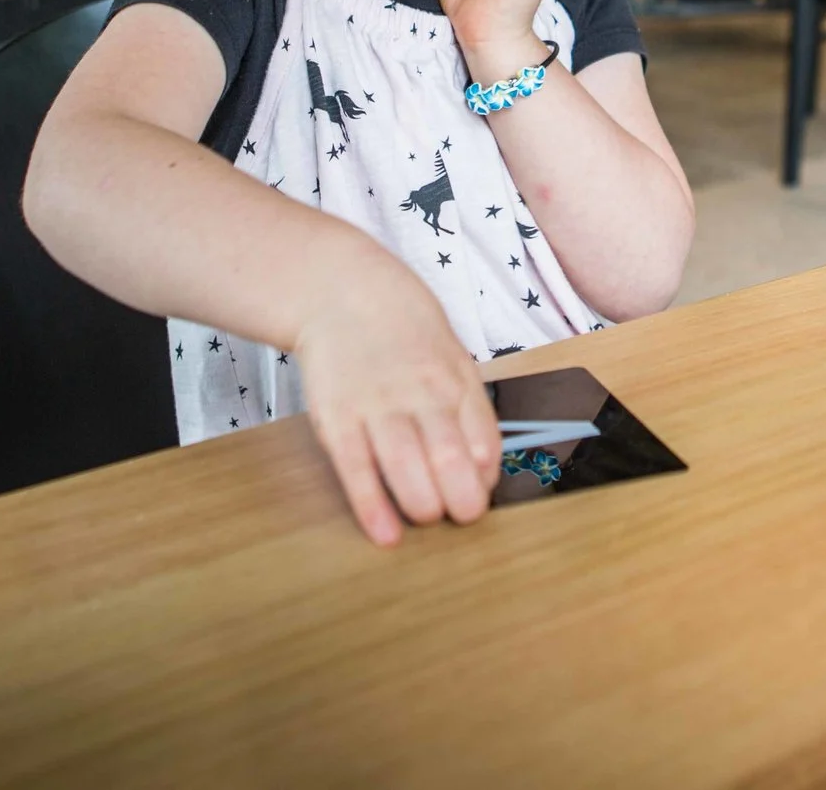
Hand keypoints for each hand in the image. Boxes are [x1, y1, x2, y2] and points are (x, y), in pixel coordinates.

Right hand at [293, 249, 501, 544]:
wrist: (343, 293)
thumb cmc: (404, 335)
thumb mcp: (451, 358)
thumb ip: (467, 409)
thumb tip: (484, 468)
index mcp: (455, 381)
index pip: (485, 439)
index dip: (488, 477)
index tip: (482, 493)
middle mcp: (420, 394)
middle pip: (449, 457)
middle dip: (462, 499)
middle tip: (461, 515)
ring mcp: (376, 406)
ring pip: (407, 466)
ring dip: (424, 505)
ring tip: (429, 517)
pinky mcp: (337, 418)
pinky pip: (357, 469)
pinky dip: (372, 506)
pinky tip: (386, 533)